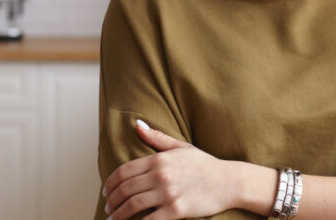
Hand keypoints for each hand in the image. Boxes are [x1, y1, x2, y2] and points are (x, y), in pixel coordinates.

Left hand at [103, 119, 235, 219]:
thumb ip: (157, 138)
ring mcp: (168, 193)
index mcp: (160, 159)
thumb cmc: (204, 165)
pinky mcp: (176, 210)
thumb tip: (137, 124)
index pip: (125, 171)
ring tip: (113, 219)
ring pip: (133, 205)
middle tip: (108, 208)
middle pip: (125, 189)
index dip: (111, 183)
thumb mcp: (181, 147)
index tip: (106, 191)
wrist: (229, 181)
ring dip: (118, 214)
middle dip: (112, 201)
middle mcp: (161, 175)